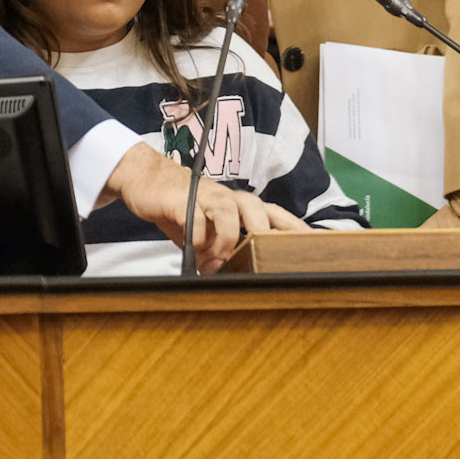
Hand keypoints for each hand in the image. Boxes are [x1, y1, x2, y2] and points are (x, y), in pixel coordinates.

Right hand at [102, 143, 307, 271]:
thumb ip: (222, 250)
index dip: (295, 228)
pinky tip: (195, 253)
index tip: (314, 245)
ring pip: (229, 210)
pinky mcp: (182, 199)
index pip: (276, 215)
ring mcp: (206, 195)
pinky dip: (198, 238)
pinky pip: (195, 217)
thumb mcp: (206, 232)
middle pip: (258, 208)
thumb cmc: (181, 207)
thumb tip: (234, 278)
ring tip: (218, 263)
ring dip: (227, 239)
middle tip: (268, 259)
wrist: (145, 180)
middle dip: (266, 233)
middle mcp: (229, 197)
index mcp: (240, 205)